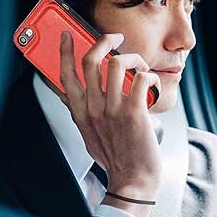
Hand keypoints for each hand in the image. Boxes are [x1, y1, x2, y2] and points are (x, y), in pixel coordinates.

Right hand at [58, 31, 161, 216]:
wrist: (132, 180)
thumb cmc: (114, 159)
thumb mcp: (88, 136)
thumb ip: (80, 114)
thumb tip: (69, 96)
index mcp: (81, 113)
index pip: (65, 75)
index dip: (64, 51)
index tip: (66, 36)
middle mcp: (94, 108)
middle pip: (91, 60)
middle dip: (104, 40)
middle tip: (115, 38)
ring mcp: (113, 109)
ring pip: (117, 63)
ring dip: (133, 58)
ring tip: (140, 68)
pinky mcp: (135, 111)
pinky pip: (142, 77)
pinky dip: (150, 75)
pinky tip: (152, 84)